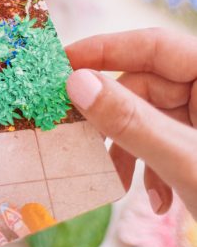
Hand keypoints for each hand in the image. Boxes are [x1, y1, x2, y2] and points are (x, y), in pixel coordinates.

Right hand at [66, 28, 196, 218]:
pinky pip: (167, 142)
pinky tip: (156, 201)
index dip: (106, 50)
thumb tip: (78, 84)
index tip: (62, 63)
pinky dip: (153, 169)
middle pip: (148, 85)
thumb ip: (131, 121)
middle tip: (81, 140)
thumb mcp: (184, 162)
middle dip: (117, 120)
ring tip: (124, 187)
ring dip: (133, 152)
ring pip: (152, 118)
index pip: (155, 45)